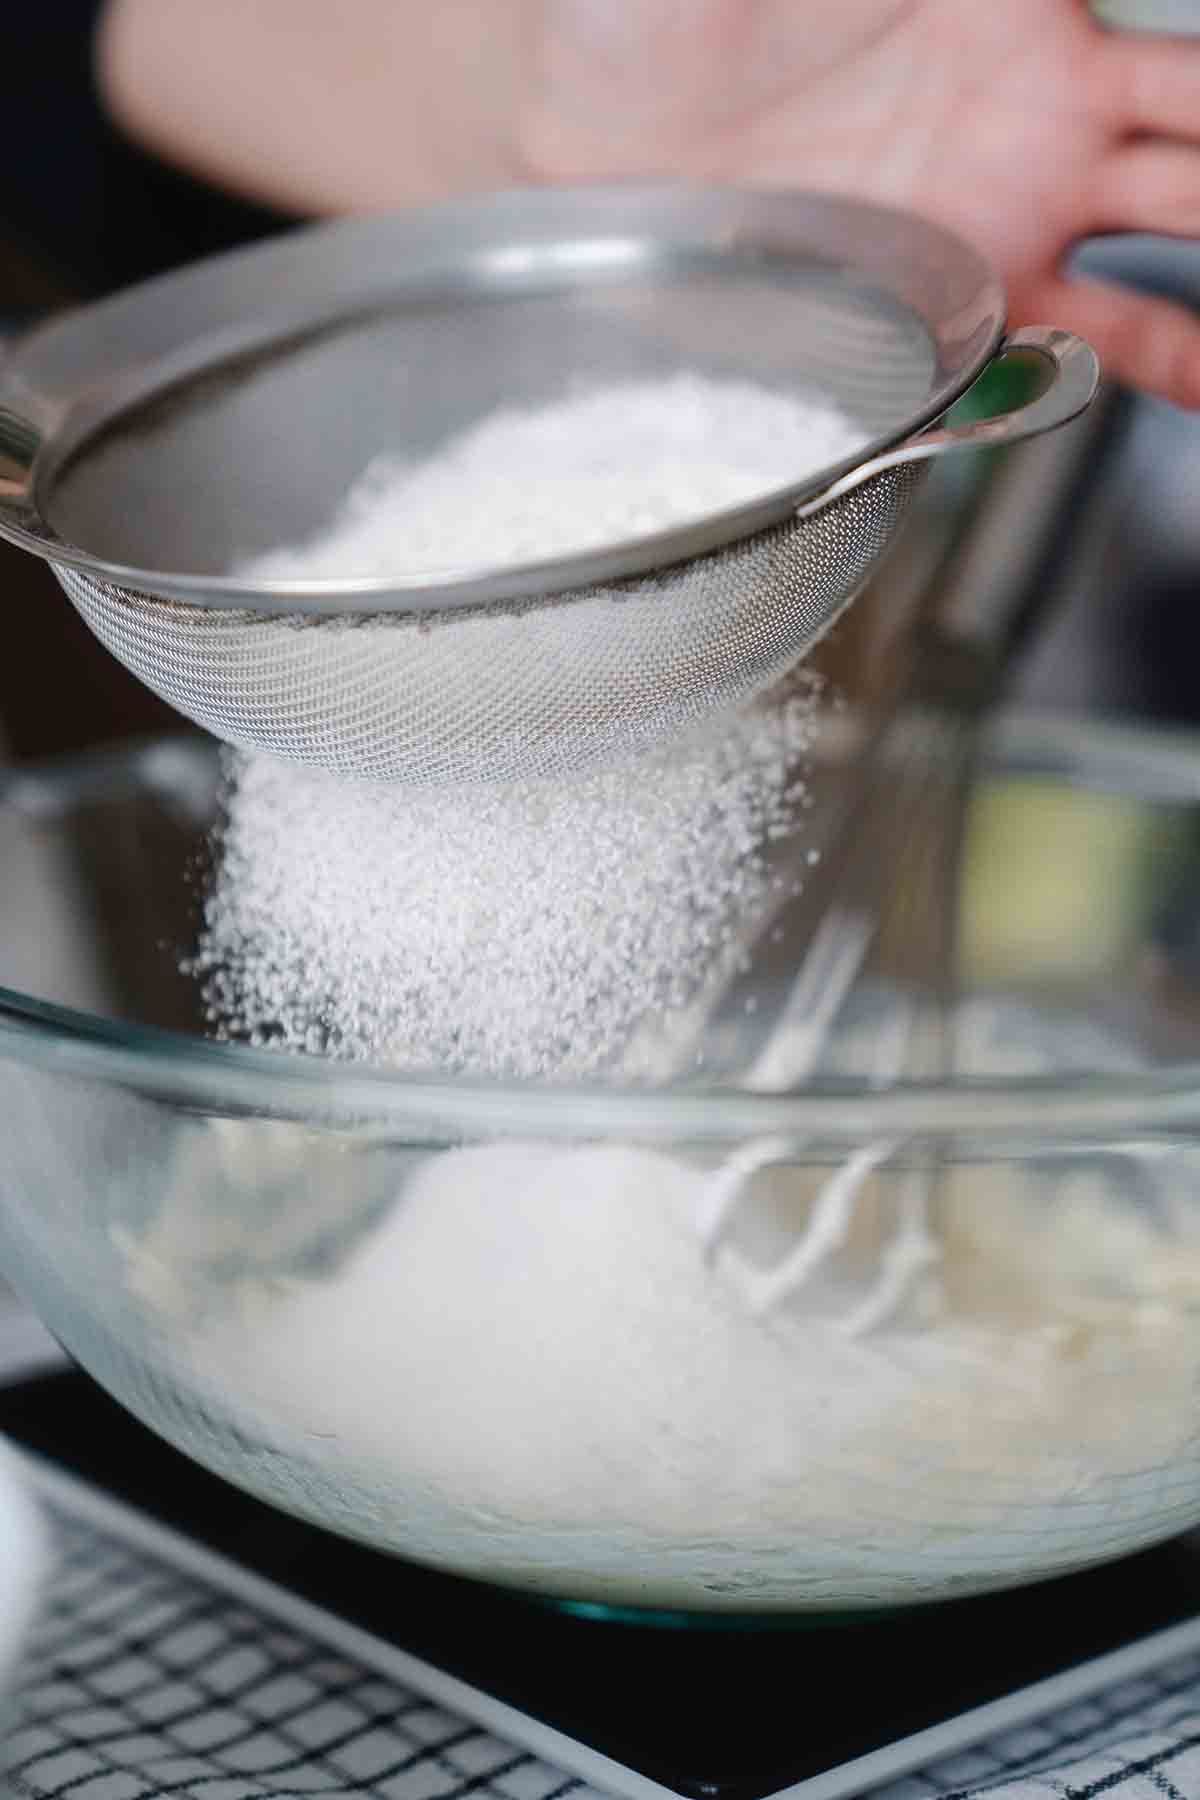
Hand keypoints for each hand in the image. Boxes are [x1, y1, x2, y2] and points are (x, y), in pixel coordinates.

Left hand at [527, 0, 1199, 405]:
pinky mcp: (975, 298)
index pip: (1161, 36)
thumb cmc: (642, 20)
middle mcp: (1037, 103)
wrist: (583, 153)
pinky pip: (1094, 329)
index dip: (1198, 77)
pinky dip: (1163, 358)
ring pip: (1176, 219)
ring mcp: (1014, 206)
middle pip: (1193, 120)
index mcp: (1011, 3)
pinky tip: (1199, 385)